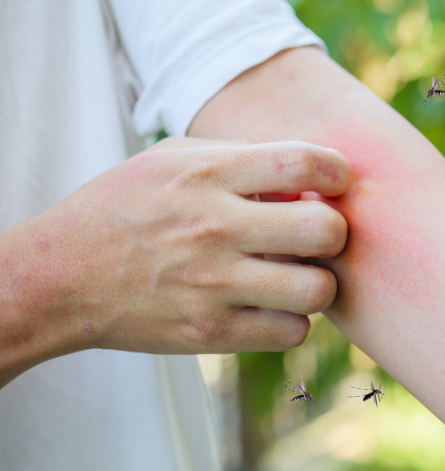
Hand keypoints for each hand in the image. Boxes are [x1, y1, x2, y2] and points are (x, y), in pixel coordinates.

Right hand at [27, 138, 350, 355]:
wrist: (61, 277)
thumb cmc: (124, 207)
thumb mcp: (172, 159)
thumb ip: (239, 156)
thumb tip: (303, 174)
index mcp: (208, 175)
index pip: (303, 163)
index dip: (337, 171)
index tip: (334, 181)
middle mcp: (215, 228)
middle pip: (325, 231)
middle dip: (335, 232)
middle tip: (317, 236)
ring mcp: (213, 285)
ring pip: (316, 291)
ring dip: (318, 283)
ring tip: (296, 275)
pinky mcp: (210, 333)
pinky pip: (291, 332)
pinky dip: (292, 320)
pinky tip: (272, 306)